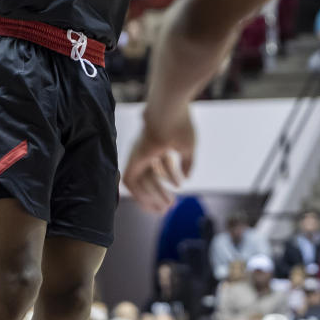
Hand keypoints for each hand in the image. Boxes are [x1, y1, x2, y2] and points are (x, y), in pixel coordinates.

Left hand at [123, 99, 195, 213]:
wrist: (169, 111)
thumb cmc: (180, 125)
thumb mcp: (188, 147)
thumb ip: (187, 163)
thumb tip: (186, 178)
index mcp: (158, 146)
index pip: (159, 170)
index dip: (166, 184)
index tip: (174, 198)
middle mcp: (145, 151)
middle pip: (149, 178)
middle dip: (159, 195)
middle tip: (169, 208)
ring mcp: (138, 154)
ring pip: (141, 182)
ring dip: (152, 197)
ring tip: (166, 208)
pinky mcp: (133, 157)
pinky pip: (131, 182)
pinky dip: (139, 194)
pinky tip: (152, 204)